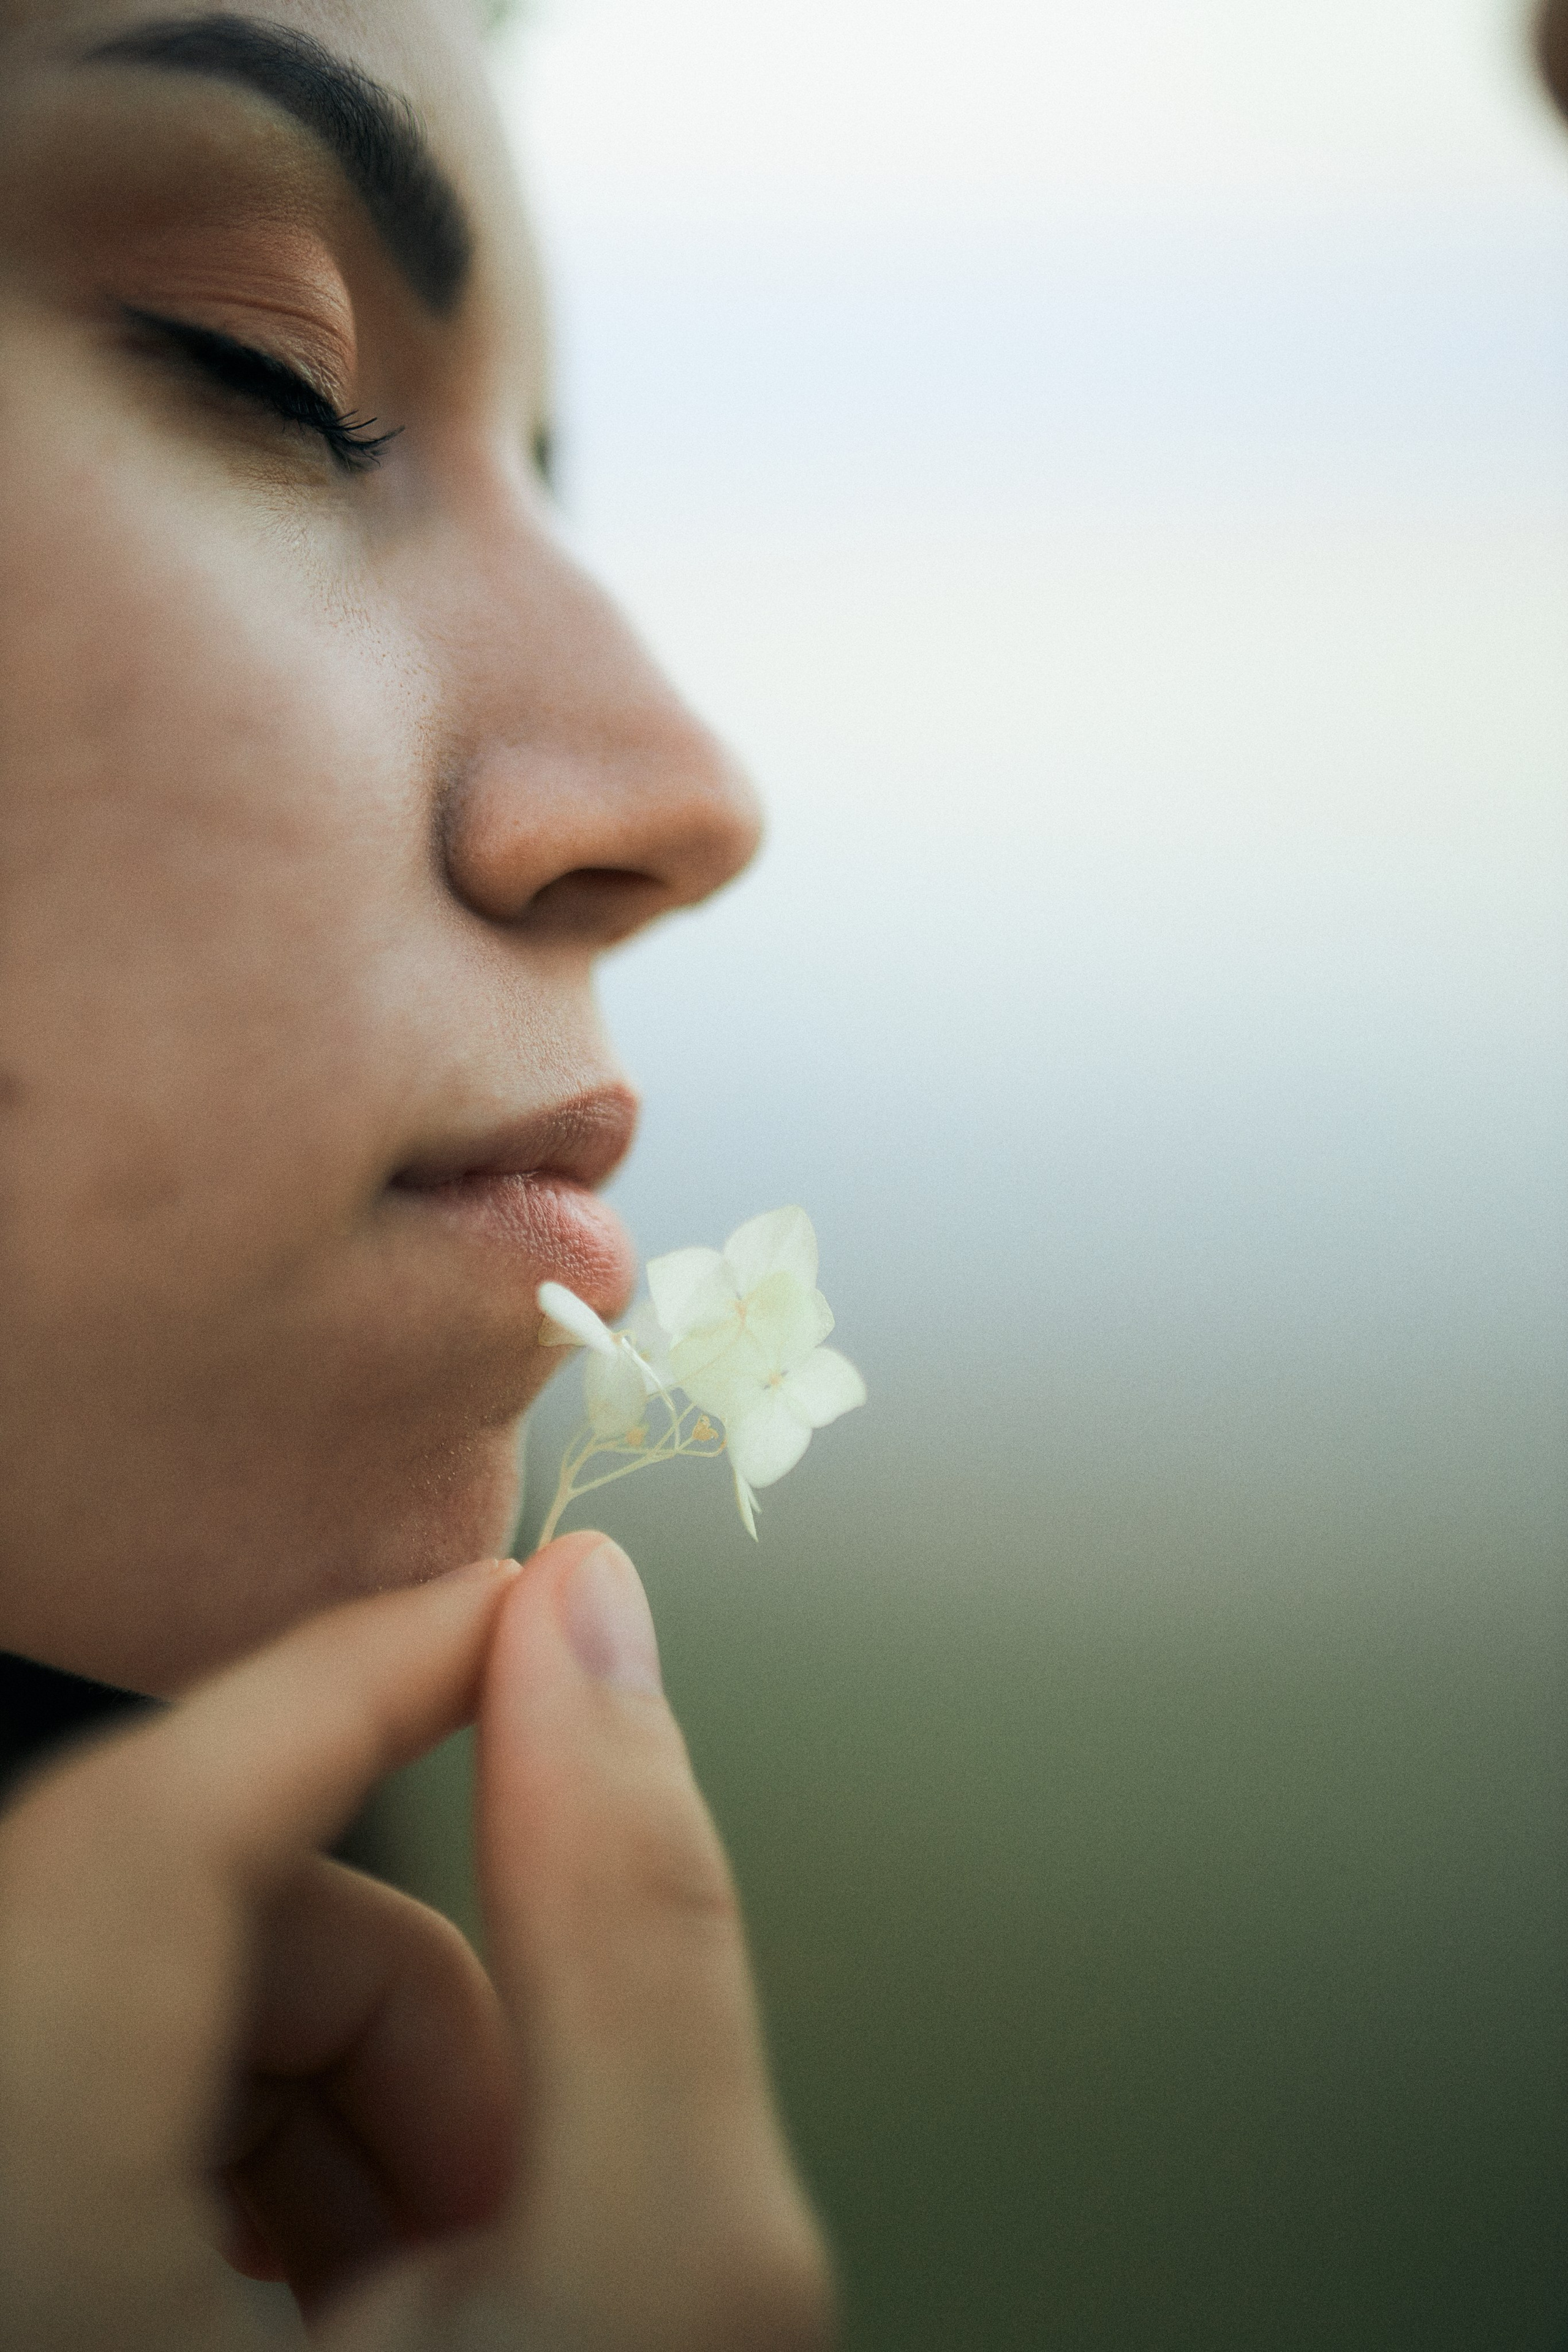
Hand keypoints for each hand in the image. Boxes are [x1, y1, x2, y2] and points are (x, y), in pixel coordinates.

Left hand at [0, 1538, 832, 2349]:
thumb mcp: (666, 2274)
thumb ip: (634, 1928)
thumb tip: (593, 1630)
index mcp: (37, 2243)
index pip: (140, 1830)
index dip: (352, 1675)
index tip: (512, 1612)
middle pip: (151, 1911)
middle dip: (392, 1975)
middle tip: (524, 2143)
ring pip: (141, 1989)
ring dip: (350, 2081)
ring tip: (461, 2258)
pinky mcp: (22, 2244)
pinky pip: (105, 2078)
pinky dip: (274, 2145)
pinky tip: (364, 2291)